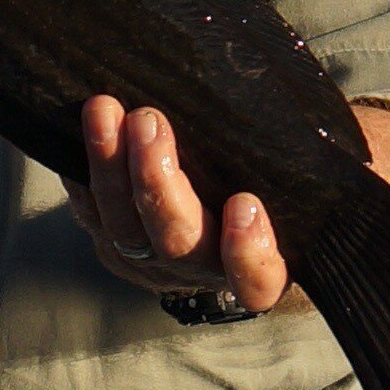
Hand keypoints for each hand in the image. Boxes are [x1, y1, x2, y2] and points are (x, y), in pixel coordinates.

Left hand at [72, 96, 291, 314]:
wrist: (226, 207)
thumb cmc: (280, 183)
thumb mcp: (304, 181)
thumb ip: (309, 165)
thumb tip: (308, 115)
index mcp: (261, 267)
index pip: (258, 280)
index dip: (248, 252)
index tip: (245, 204)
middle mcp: (203, 271)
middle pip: (177, 242)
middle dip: (157, 181)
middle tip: (149, 122)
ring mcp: (152, 262)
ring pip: (124, 226)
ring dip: (109, 165)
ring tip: (104, 109)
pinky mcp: (113, 245)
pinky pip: (91, 215)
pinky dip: (83, 173)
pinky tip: (80, 131)